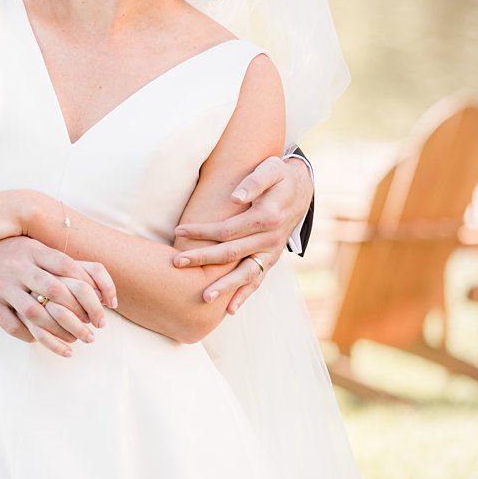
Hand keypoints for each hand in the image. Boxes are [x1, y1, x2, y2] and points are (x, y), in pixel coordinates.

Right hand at [0, 237, 116, 357]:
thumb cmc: (3, 254)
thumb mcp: (28, 248)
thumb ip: (57, 261)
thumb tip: (96, 282)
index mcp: (33, 250)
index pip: (69, 267)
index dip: (90, 289)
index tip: (103, 308)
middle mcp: (19, 266)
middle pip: (57, 292)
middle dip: (80, 316)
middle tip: (94, 333)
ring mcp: (2, 285)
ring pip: (36, 313)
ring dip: (59, 333)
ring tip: (74, 345)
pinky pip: (13, 326)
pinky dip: (30, 337)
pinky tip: (40, 341)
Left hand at [172, 154, 313, 313]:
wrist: (301, 188)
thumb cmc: (279, 175)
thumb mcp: (271, 168)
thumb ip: (254, 182)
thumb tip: (235, 197)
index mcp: (268, 217)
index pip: (228, 229)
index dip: (202, 231)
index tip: (179, 231)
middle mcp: (271, 239)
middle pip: (231, 253)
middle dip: (202, 259)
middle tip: (177, 263)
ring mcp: (272, 252)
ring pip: (246, 273)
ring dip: (225, 287)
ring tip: (204, 298)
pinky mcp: (271, 259)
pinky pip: (258, 280)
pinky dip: (245, 295)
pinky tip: (230, 309)